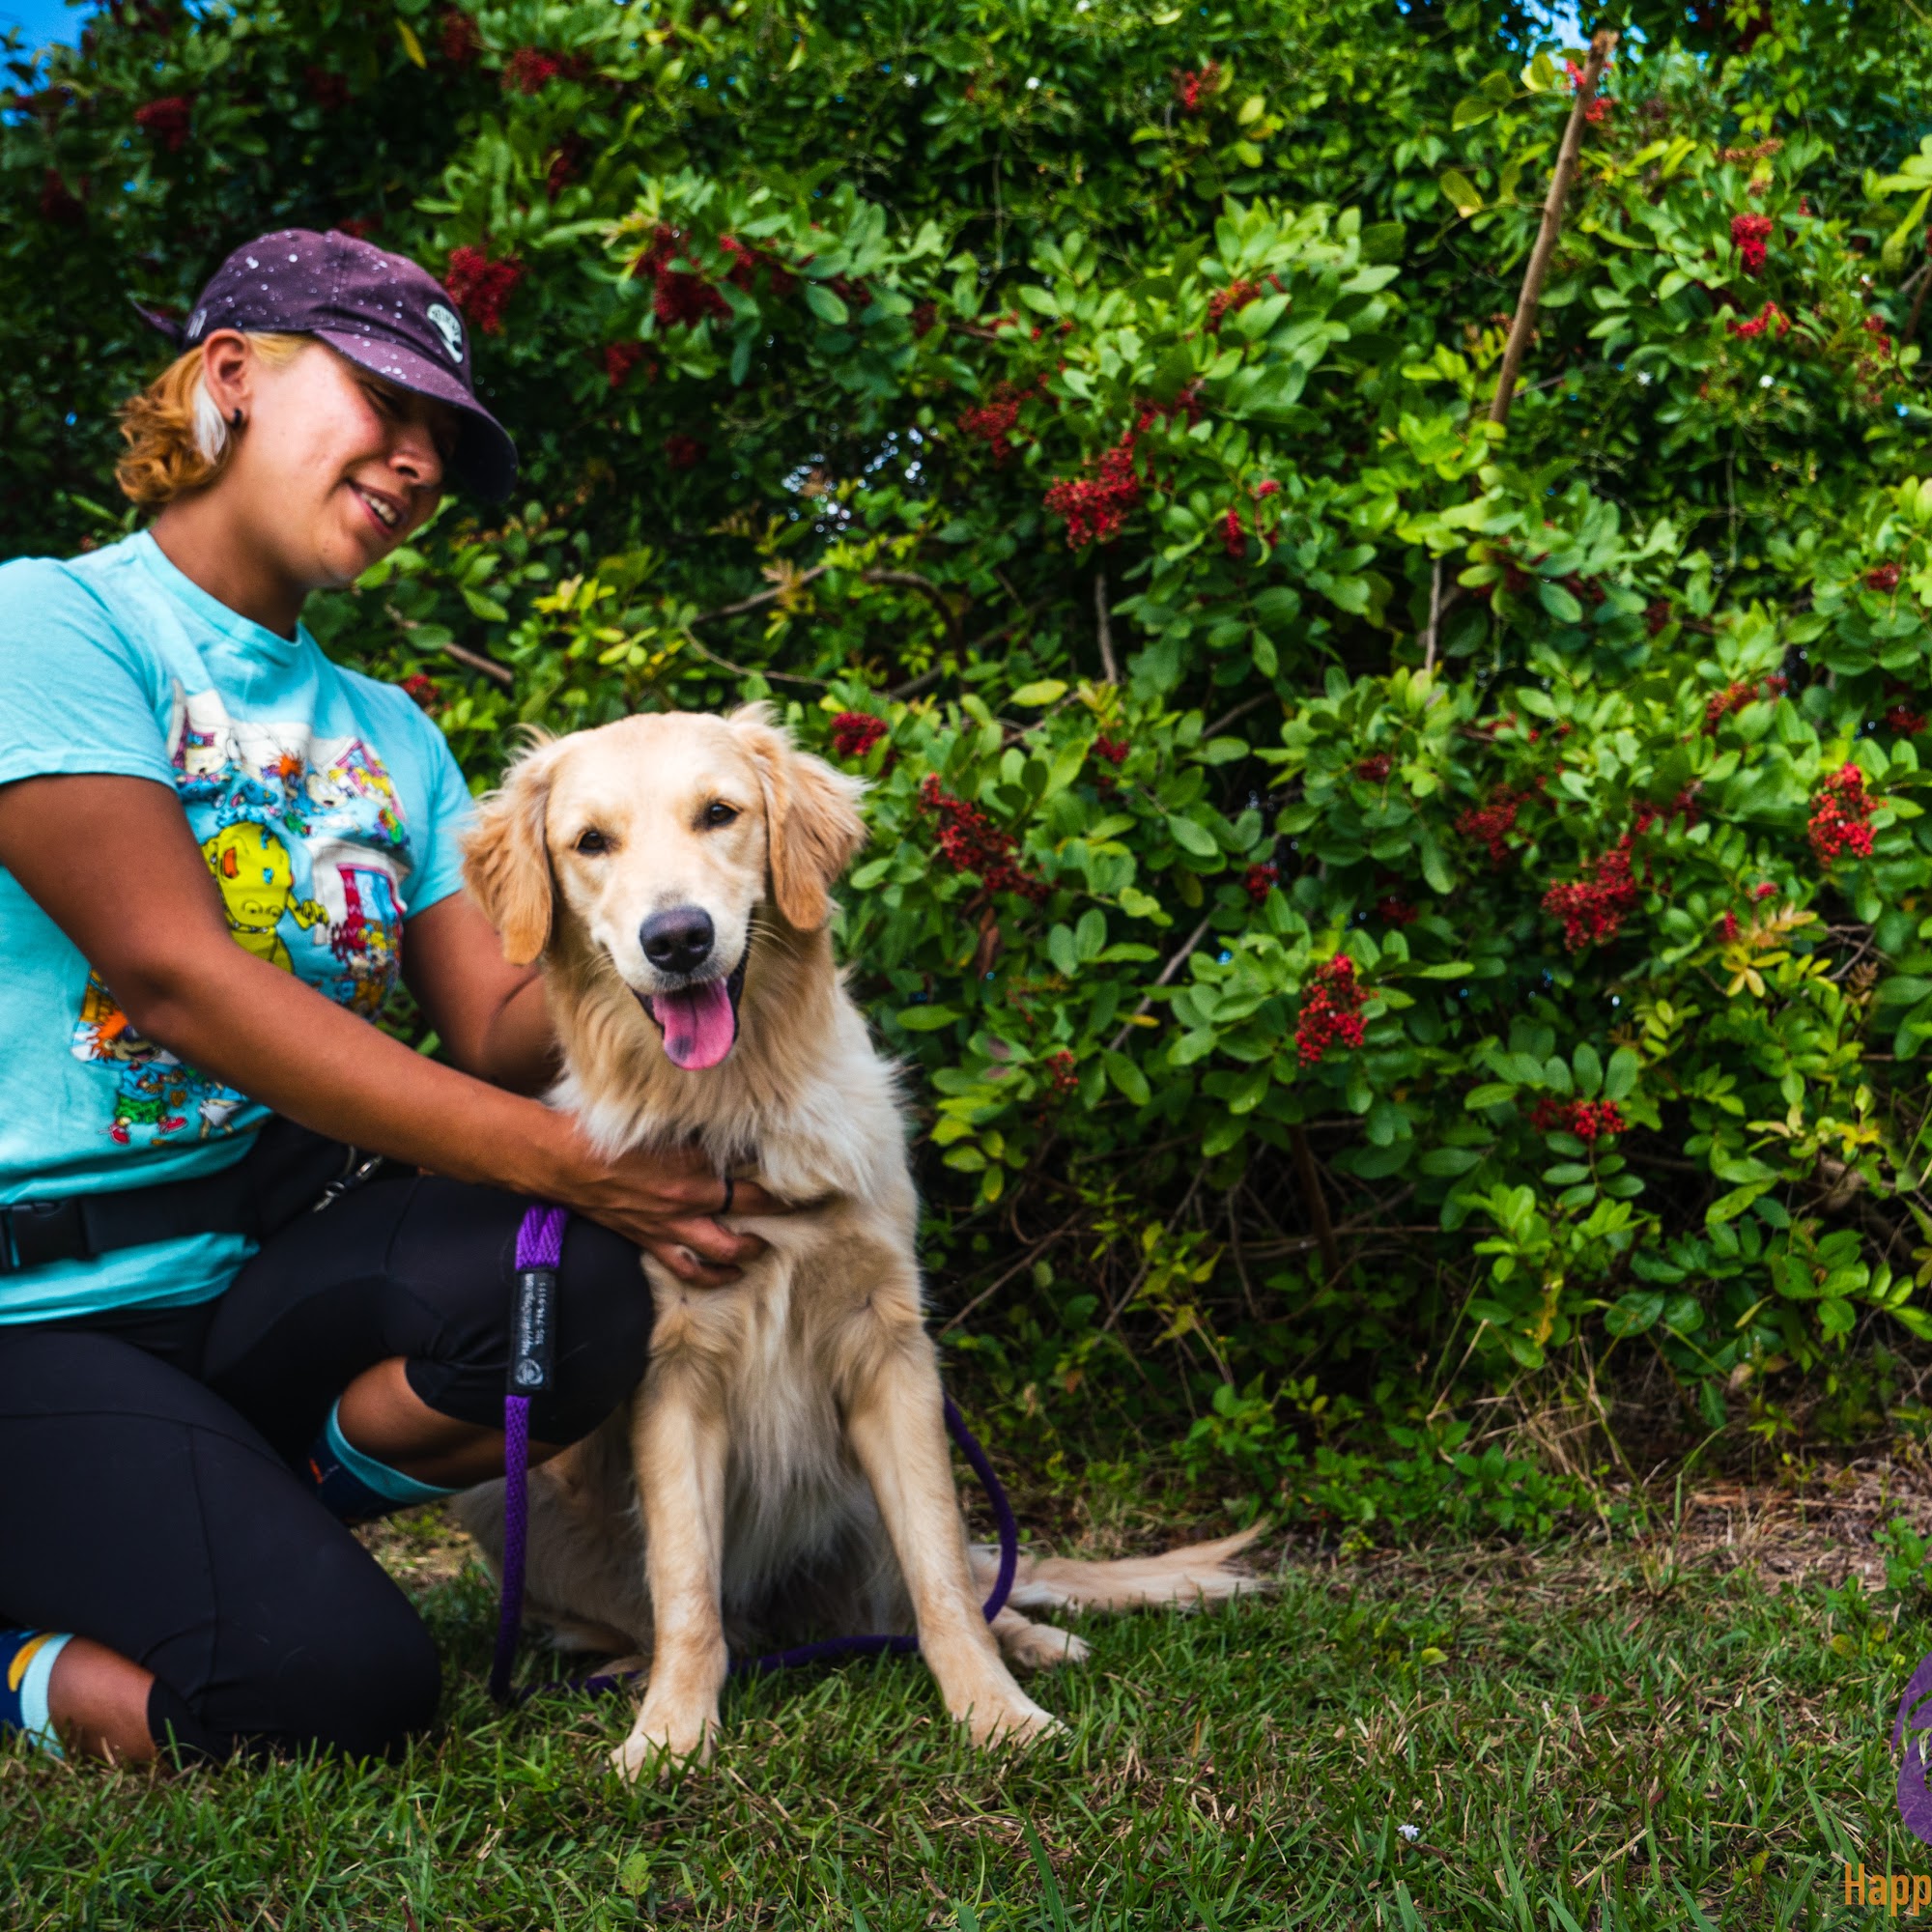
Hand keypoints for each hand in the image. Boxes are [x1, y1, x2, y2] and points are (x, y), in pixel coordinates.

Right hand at [546, 1129, 789, 1285]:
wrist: (567, 1161)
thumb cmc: (616, 1137)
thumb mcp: (668, 1130)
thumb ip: (703, 1140)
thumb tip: (736, 1138)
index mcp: (697, 1179)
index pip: (755, 1193)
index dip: (782, 1197)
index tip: (804, 1196)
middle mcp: (688, 1209)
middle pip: (742, 1234)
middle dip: (768, 1234)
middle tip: (788, 1230)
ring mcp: (668, 1230)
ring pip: (717, 1258)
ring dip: (742, 1260)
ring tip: (757, 1255)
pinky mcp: (648, 1241)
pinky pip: (683, 1268)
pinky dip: (705, 1276)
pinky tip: (719, 1276)